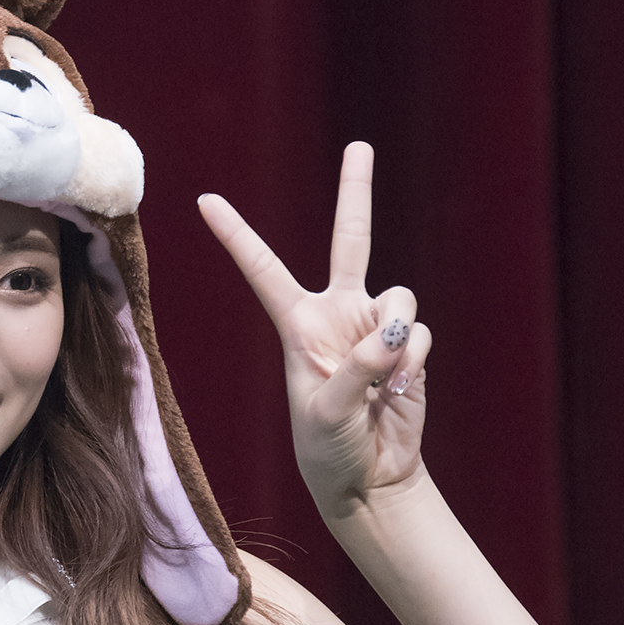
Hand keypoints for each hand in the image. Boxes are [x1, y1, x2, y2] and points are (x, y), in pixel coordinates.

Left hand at [198, 141, 431, 516]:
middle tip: (360, 145)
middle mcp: (337, 316)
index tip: (205, 201)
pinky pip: (418, 332)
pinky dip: (413, 361)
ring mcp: (375, 328)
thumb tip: (394, 330)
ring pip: (400, 294)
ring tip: (380, 382)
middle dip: (356, 191)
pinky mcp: (407, 346)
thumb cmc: (328, 451)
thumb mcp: (326, 413)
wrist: (369, 479)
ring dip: (396, 334)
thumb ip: (358, 368)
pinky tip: (398, 391)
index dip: (236, 234)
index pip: (263, 270)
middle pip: (350, 239)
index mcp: (298, 326)